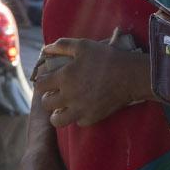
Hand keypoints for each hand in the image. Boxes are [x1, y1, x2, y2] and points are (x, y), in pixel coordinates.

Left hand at [33, 35, 148, 127]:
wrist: (130, 76)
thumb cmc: (106, 58)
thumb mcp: (83, 46)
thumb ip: (61, 46)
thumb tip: (44, 49)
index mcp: (64, 77)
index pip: (40, 86)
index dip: (41, 83)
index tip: (46, 81)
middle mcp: (69, 96)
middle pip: (46, 104)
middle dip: (48, 98)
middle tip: (54, 94)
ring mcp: (80, 109)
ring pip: (57, 121)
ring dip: (57, 114)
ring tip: (62, 108)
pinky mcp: (92, 118)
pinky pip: (77, 122)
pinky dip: (77, 117)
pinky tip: (81, 108)